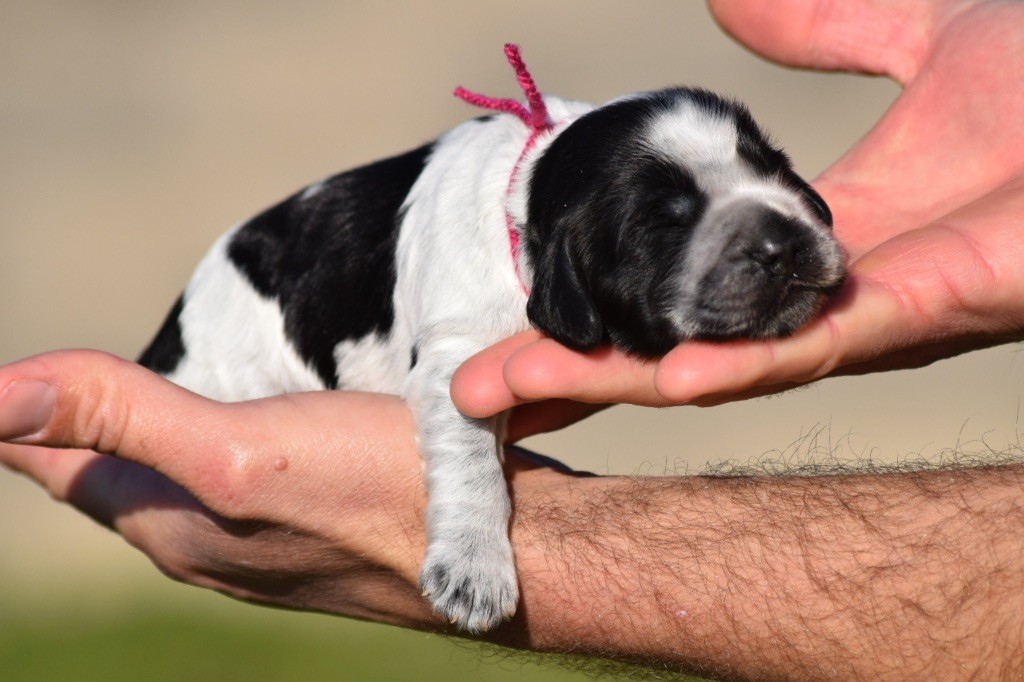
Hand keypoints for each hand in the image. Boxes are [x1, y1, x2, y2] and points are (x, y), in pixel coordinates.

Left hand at [0, 350, 455, 628]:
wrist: (506, 552)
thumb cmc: (383, 493)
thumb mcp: (239, 452)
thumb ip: (122, 419)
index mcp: (175, 525)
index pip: (61, 467)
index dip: (22, 422)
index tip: (2, 387)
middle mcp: (209, 545)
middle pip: (109, 485)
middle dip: (67, 438)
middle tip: (41, 395)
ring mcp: (262, 545)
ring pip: (169, 490)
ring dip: (134, 449)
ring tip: (116, 413)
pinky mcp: (313, 531)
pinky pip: (227, 490)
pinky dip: (200, 454)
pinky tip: (223, 440)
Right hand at [451, 0, 1023, 415]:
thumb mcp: (918, 34)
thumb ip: (819, 27)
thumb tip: (720, 2)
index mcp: (818, 234)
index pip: (681, 284)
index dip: (598, 309)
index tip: (510, 320)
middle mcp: (824, 295)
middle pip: (675, 344)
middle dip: (573, 372)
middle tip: (469, 390)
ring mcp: (868, 314)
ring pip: (722, 364)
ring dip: (616, 385)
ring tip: (515, 398)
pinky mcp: (925, 310)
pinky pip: (814, 350)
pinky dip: (735, 368)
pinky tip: (664, 381)